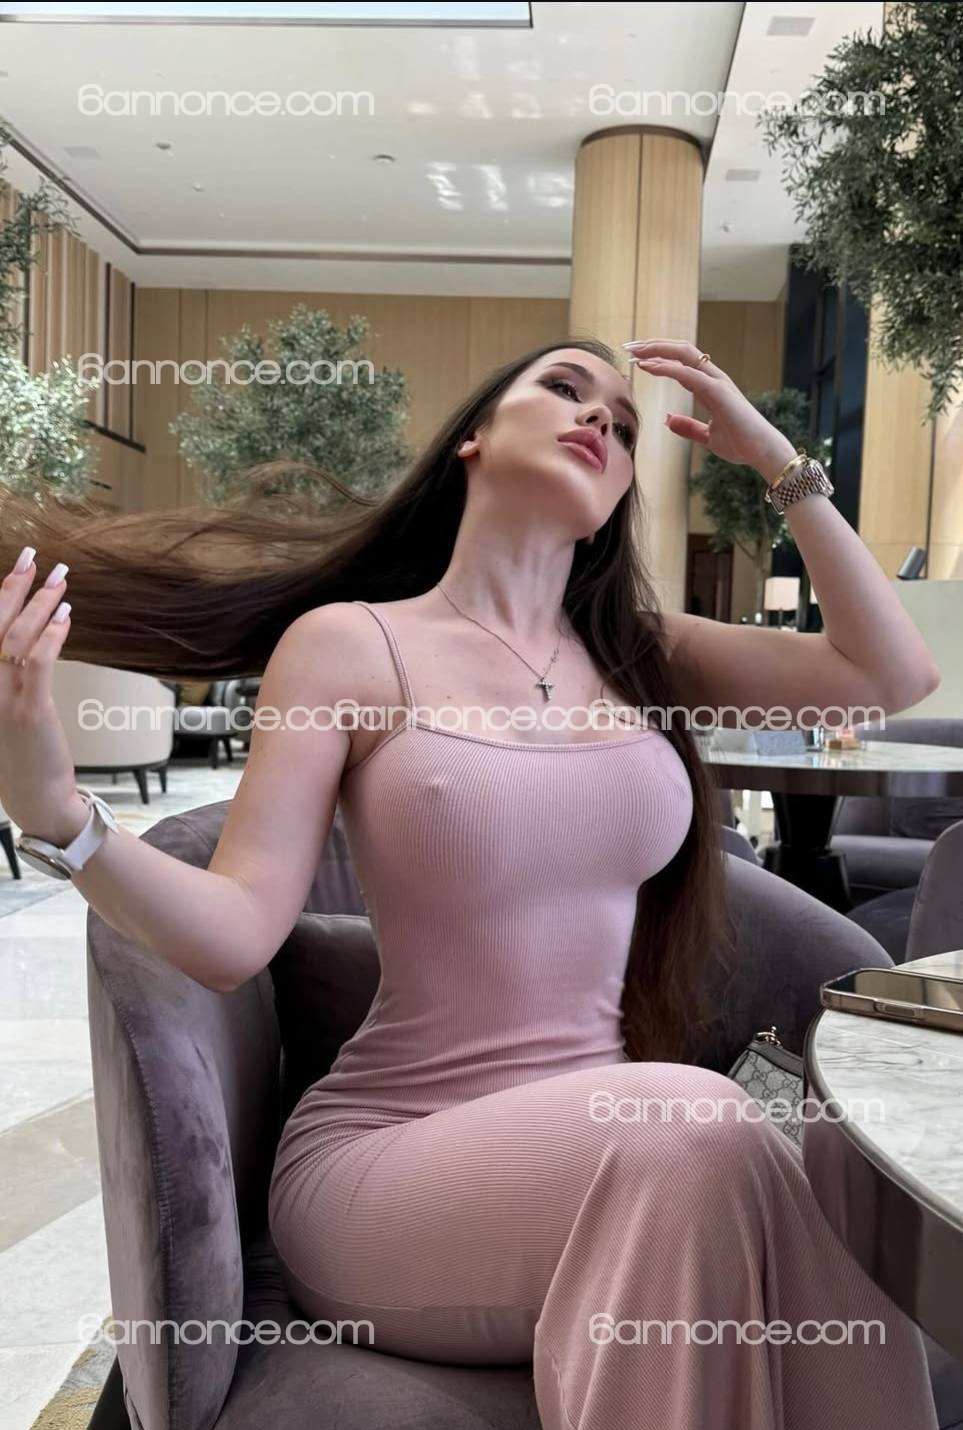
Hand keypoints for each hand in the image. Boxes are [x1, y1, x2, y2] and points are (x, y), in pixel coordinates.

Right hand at [0, 548, 88, 843]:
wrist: (34, 798)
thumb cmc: (23, 753)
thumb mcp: (7, 707)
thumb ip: (12, 671)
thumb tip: (30, 632)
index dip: (1, 593)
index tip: (19, 565)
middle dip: (14, 584)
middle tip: (34, 555)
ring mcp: (0, 699)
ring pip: (16, 637)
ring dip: (40, 603)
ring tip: (60, 579)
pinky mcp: (27, 711)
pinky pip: (38, 662)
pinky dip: (52, 634)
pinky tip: (67, 616)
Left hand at [624, 339, 796, 483]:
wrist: (762, 453)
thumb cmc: (740, 444)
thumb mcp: (707, 437)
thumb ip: (688, 427)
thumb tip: (668, 420)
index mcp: (710, 386)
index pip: (681, 362)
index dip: (658, 356)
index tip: (636, 359)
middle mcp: (713, 378)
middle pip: (681, 350)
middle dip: (654, 345)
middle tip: (629, 346)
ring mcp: (717, 382)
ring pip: (684, 354)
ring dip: (656, 350)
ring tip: (634, 352)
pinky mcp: (718, 391)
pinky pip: (688, 373)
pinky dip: (666, 368)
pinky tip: (648, 367)